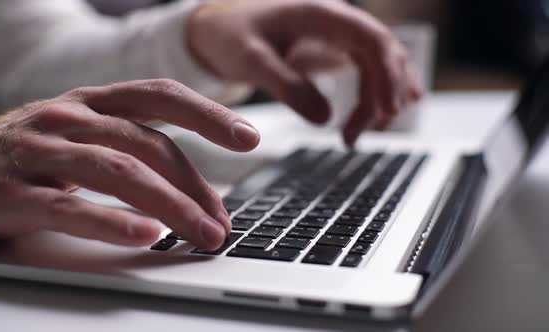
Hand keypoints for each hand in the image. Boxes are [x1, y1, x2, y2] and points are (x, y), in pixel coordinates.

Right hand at [0, 79, 259, 249]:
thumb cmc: (25, 153)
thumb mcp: (79, 135)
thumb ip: (129, 148)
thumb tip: (192, 187)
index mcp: (91, 102)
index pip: (160, 97)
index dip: (208, 114)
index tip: (249, 137)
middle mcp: (69, 119)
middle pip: (148, 144)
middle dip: (194, 185)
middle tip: (222, 222)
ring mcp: (39, 151)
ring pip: (118, 172)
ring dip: (169, 206)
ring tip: (202, 233)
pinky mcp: (12, 190)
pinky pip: (70, 207)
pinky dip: (112, 222)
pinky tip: (145, 236)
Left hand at [188, 0, 422, 143]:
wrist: (219, 28)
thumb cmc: (232, 36)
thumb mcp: (252, 61)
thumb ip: (286, 86)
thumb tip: (324, 119)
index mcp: (321, 14)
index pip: (372, 39)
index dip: (388, 73)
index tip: (389, 109)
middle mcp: (338, 21)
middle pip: (382, 55)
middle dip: (383, 94)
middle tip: (363, 133)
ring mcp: (339, 36)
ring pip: (379, 65)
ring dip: (376, 101)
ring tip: (352, 137)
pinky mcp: (335, 51)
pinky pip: (367, 71)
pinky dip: (374, 95)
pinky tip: (380, 117)